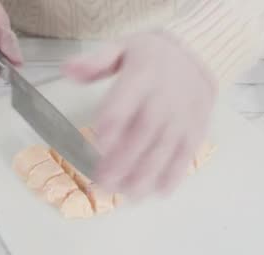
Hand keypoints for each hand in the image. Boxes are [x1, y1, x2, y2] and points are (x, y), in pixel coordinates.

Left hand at [63, 32, 216, 197]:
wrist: (196, 56)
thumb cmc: (151, 58)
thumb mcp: (120, 48)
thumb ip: (94, 62)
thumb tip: (67, 70)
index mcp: (141, 76)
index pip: (123, 103)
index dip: (110, 126)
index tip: (98, 147)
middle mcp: (163, 98)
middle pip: (142, 133)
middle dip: (123, 161)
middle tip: (104, 183)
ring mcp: (182, 116)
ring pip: (163, 149)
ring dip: (145, 175)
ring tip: (127, 195)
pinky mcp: (195, 130)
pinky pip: (186, 155)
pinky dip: (174, 175)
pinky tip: (158, 192)